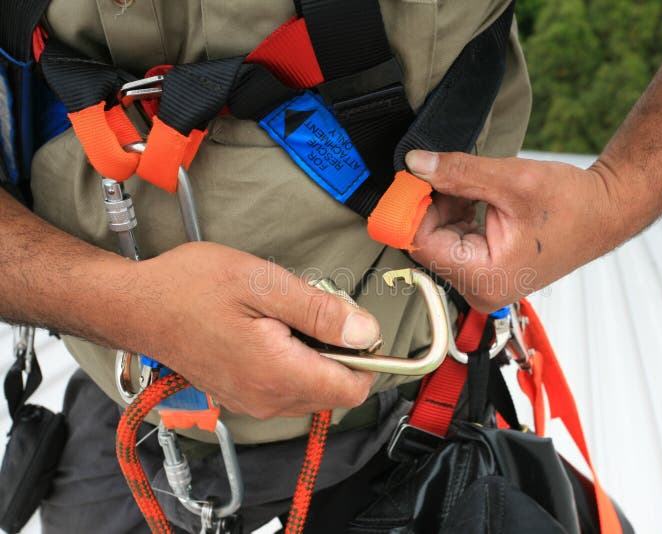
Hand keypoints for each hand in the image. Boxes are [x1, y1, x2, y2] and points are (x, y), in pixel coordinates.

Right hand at [124, 241, 378, 417]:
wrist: (137, 305)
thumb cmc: (191, 288)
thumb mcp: (263, 284)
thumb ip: (320, 312)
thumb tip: (366, 333)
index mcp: (278, 374)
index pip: (352, 389)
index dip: (366, 358)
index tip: (353, 325)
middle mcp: (268, 400)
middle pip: (335, 391)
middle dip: (338, 354)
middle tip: (311, 311)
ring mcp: (252, 402)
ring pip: (311, 390)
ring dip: (314, 358)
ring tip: (286, 318)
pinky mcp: (241, 396)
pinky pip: (286, 389)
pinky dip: (293, 363)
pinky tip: (270, 330)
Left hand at [406, 150, 624, 311]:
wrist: (604, 214)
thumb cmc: (572, 205)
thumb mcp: (512, 180)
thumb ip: (459, 173)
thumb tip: (415, 165)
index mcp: (484, 278)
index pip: (421, 243)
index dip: (413, 206)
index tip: (413, 174)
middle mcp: (479, 290)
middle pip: (427, 242)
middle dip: (432, 204)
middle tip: (450, 173)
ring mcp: (480, 283)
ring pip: (437, 238)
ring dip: (446, 206)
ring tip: (478, 187)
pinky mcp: (483, 272)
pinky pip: (452, 240)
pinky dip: (457, 214)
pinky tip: (479, 199)